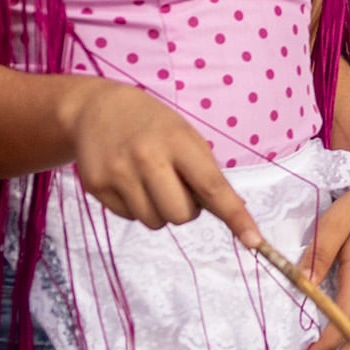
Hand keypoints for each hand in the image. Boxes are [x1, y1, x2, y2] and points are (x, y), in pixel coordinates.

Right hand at [60, 80, 257, 243]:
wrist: (95, 108)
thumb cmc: (151, 125)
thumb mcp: (183, 134)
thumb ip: (203, 171)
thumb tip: (226, 212)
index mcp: (177, 141)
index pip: (212, 186)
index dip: (236, 216)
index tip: (254, 241)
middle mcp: (147, 157)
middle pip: (181, 215)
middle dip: (185, 210)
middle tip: (176, 186)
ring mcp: (119, 173)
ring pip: (155, 222)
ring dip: (160, 211)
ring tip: (150, 181)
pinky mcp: (97, 187)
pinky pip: (130, 218)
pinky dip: (136, 207)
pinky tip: (128, 181)